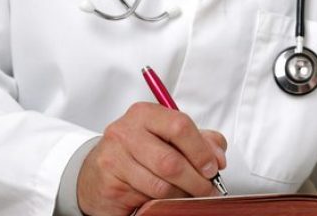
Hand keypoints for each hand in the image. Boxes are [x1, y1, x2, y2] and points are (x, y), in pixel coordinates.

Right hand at [77, 102, 226, 215]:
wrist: (97, 173)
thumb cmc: (139, 152)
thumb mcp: (170, 138)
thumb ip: (200, 140)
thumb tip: (218, 156)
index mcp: (145, 114)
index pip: (180, 126)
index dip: (201, 151)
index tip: (213, 167)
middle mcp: (126, 132)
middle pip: (171, 161)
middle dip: (197, 180)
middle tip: (208, 189)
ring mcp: (115, 158)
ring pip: (161, 185)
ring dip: (183, 194)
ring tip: (190, 195)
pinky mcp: (110, 184)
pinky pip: (148, 198)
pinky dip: (165, 202)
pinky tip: (169, 199)